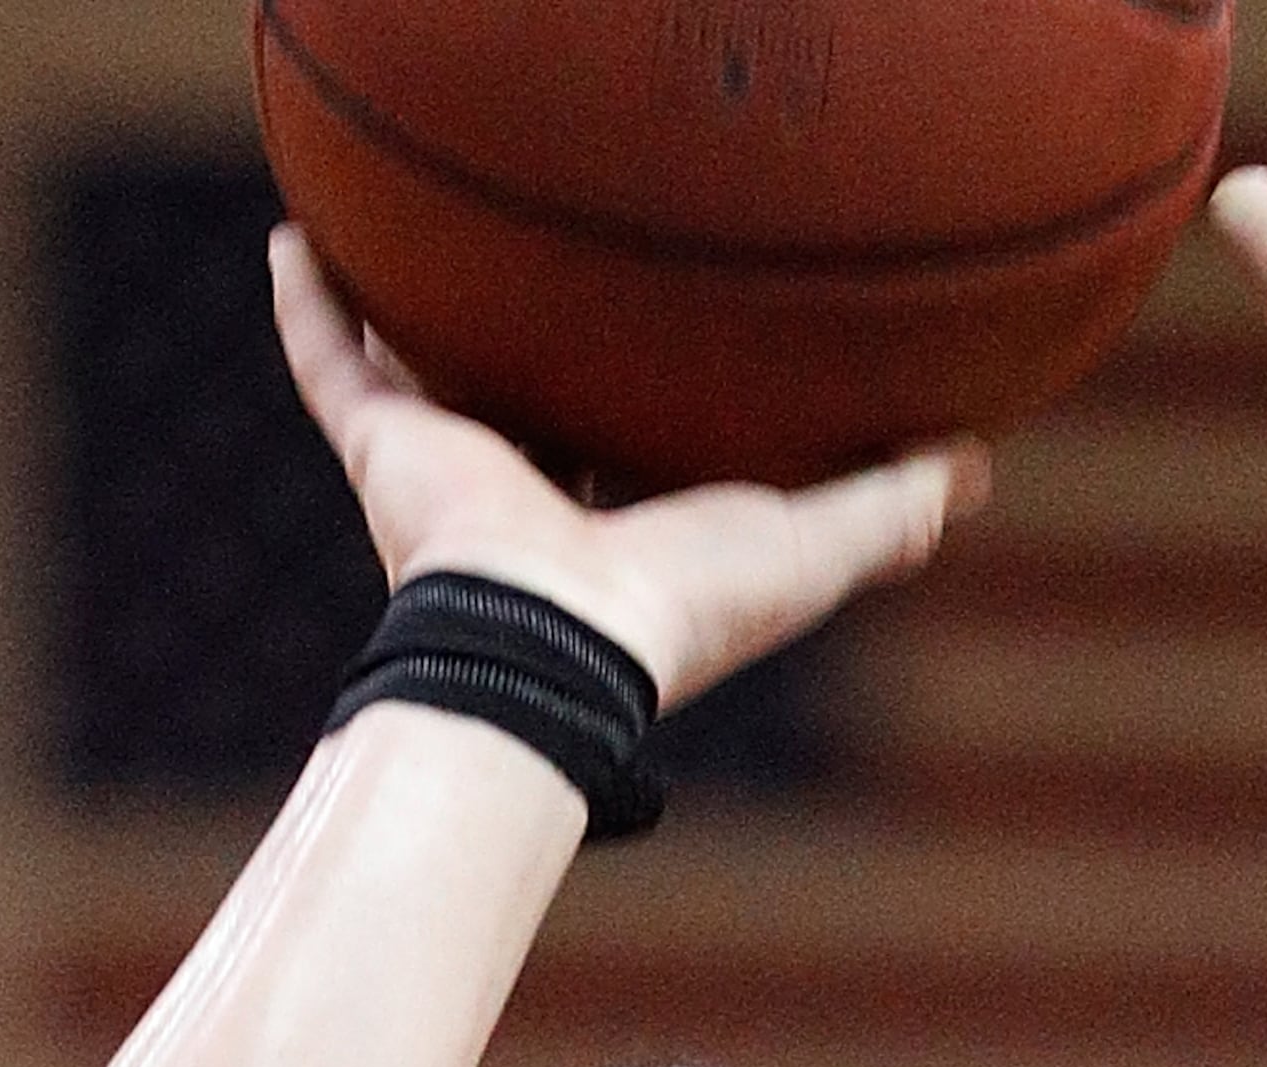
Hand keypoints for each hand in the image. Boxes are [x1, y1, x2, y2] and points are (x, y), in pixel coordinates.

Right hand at [268, 228, 989, 709]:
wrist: (560, 637)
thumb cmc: (686, 607)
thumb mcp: (815, 547)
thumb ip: (890, 508)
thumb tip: (972, 466)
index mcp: (615, 513)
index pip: (626, 439)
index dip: (645, 392)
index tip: (664, 333)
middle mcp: (525, 487)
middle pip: (518, 396)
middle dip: (519, 343)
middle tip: (531, 267)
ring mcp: (448, 467)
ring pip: (414, 370)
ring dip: (398, 308)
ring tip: (387, 229)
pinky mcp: (387, 451)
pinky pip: (331, 363)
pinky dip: (307, 307)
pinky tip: (294, 236)